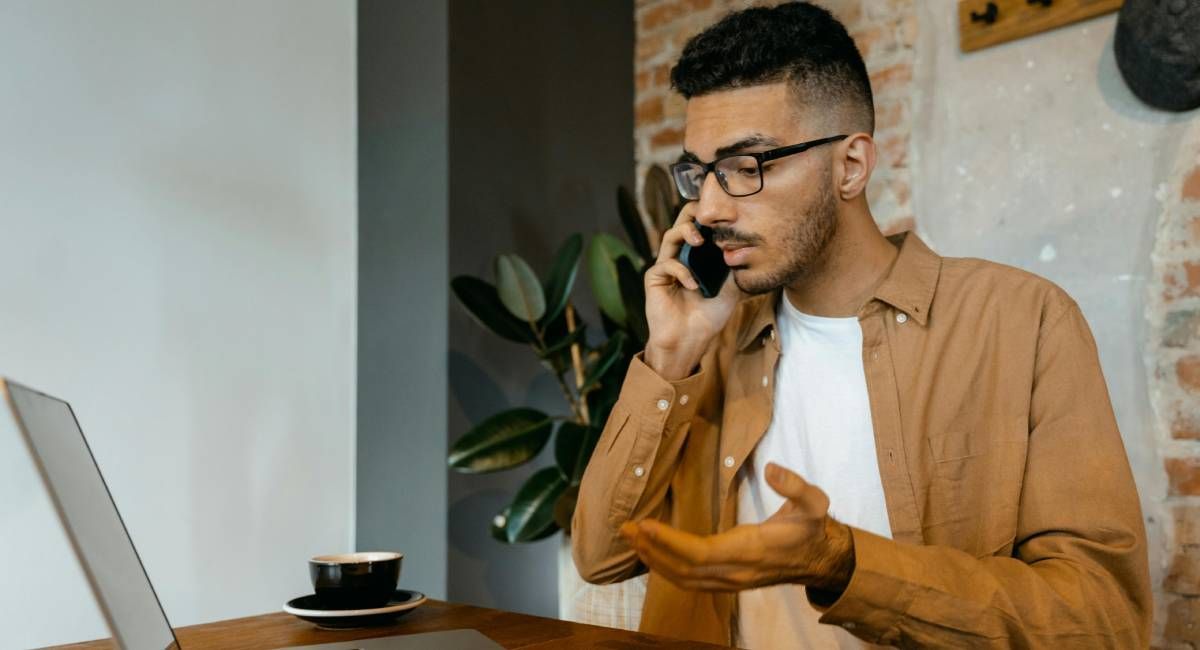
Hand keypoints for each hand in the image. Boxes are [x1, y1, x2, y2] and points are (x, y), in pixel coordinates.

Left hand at [618, 463, 854, 593]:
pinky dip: (666, 569)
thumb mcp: (813, 502)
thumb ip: (794, 485)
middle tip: (625, 528)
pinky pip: (690, 581)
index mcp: (749, 551)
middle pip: (683, 569)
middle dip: (652, 549)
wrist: (820, 559)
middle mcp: (735, 572)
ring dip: (654, 560)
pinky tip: (652, 553)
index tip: (646, 525)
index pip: (701, 553)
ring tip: (631, 538)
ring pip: (683, 579)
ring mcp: (730, 581)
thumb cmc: (811, 528)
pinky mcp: (726, 582)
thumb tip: (772, 469)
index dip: (671, 542)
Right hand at [643, 203, 741, 379]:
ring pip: (670, 236)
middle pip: (682, 223)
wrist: (691, 341)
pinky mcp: (655, 278)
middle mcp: (681, 257)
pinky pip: (666, 264)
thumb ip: (736, 270)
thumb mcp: (731, 291)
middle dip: (694, 213)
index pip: (702, 228)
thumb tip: (752, 251)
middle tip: (707, 216)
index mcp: (698, 257)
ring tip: (699, 241)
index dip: (710, 217)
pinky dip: (681, 271)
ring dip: (685, 233)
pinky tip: (693, 286)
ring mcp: (667, 266)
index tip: (725, 214)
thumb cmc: (709, 318)